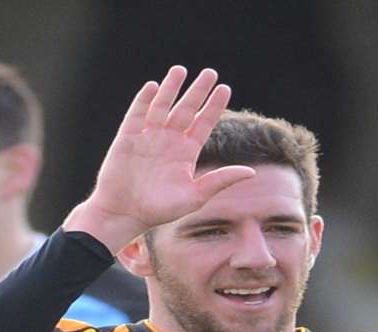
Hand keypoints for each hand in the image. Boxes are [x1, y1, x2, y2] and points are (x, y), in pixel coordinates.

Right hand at [63, 66, 255, 252]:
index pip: (204, 123)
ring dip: (171, 88)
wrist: (125, 214)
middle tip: (210, 72)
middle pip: (186, 109)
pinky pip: (137, 114)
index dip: (214, 106)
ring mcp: (148, 137)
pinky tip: (153, 86)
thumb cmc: (160, 210)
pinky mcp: (128, 138)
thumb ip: (220, 180)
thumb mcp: (195, 196)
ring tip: (180, 70)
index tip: (225, 88)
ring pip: (162, 106)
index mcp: (186, 153)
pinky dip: (144, 100)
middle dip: (197, 91)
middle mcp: (169, 141)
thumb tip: (251, 172)